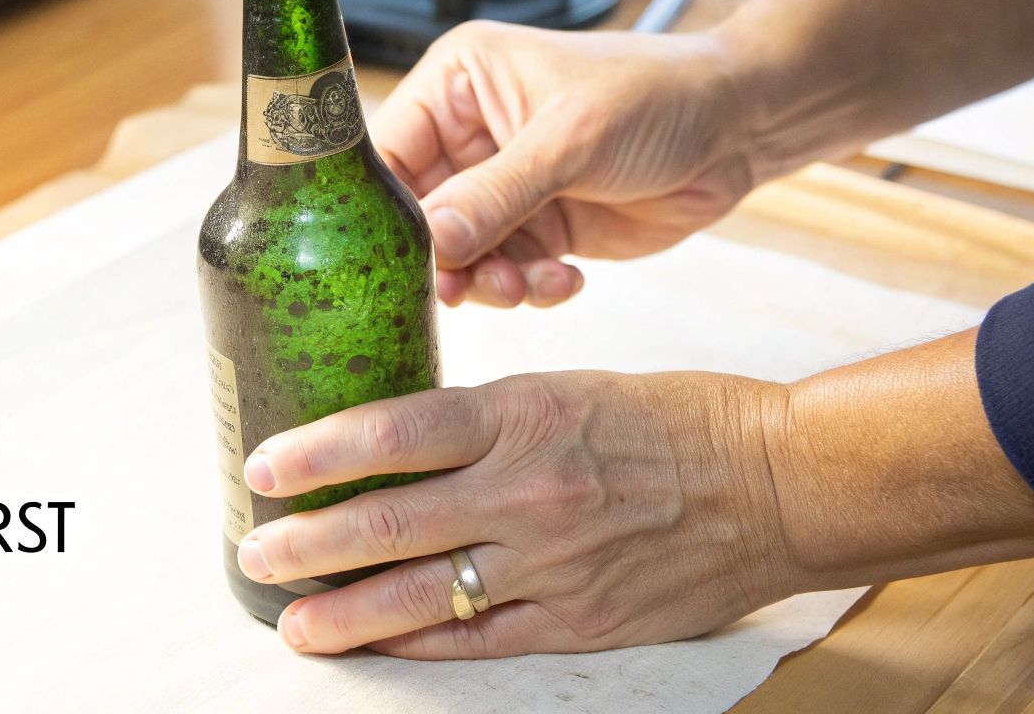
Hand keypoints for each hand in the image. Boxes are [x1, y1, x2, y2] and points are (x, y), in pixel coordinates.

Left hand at [232, 370, 795, 657]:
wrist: (775, 484)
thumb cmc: (676, 421)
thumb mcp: (571, 387)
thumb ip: (487, 419)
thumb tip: (398, 443)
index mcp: (525, 413)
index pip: (394, 431)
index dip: (318, 453)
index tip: (265, 466)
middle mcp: (529, 489)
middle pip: (390, 520)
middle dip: (309, 542)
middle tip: (258, 550)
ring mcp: (553, 562)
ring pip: (421, 593)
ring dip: (344, 613)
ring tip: (294, 622)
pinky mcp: (580, 620)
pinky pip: (478, 638)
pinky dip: (417, 645)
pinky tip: (374, 647)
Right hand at [371, 21, 754, 307]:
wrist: (737, 128)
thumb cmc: (657, 95)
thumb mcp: (571, 140)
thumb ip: (496, 195)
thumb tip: (431, 243)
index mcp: (459, 84)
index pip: (390, 151)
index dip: (386, 208)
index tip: (395, 258)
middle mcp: (471, 135)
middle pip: (417, 213)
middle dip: (443, 258)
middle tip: (467, 290)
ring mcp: (504, 186)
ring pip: (460, 254)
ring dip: (488, 281)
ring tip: (527, 285)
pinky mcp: (539, 227)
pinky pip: (507, 272)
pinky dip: (528, 287)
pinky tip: (565, 278)